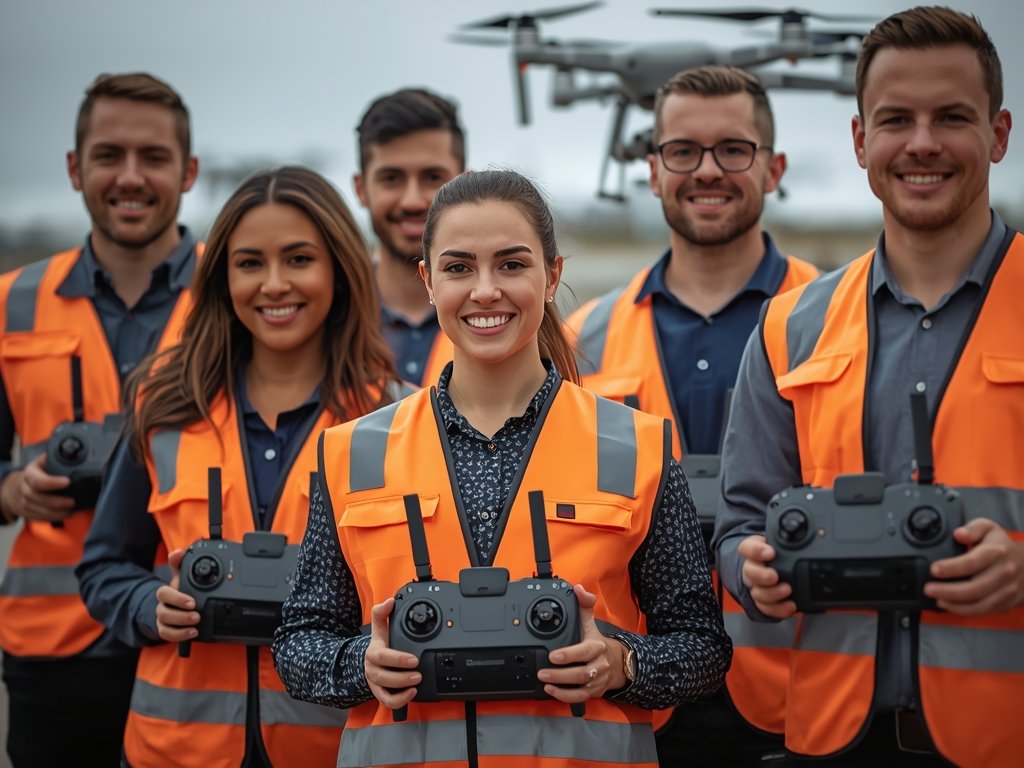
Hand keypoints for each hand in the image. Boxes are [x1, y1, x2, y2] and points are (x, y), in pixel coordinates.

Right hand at [0, 454, 73, 522]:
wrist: (15, 488)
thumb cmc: (35, 474)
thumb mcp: (41, 462)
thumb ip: (52, 458)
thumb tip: (69, 450)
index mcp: (29, 473)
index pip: (38, 480)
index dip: (52, 482)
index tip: (68, 481)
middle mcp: (24, 488)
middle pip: (38, 498)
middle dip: (57, 501)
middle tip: (73, 501)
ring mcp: (24, 502)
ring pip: (39, 510)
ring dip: (57, 512)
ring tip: (72, 510)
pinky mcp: (27, 513)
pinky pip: (40, 518)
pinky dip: (54, 518)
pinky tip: (67, 514)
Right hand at [155, 549, 199, 642]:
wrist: (172, 607)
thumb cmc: (179, 590)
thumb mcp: (181, 577)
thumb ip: (180, 564)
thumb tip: (177, 552)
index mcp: (166, 593)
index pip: (164, 594)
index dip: (177, 598)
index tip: (192, 601)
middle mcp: (162, 607)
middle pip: (164, 612)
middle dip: (181, 615)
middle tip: (197, 614)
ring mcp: (163, 620)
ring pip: (165, 625)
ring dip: (182, 625)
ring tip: (196, 624)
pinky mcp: (166, 631)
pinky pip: (168, 636)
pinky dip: (180, 635)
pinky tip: (193, 633)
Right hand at [365, 597, 420, 711]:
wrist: (369, 661)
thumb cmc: (379, 644)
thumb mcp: (379, 628)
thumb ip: (382, 613)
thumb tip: (389, 601)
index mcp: (373, 652)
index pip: (382, 657)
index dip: (397, 659)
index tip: (413, 659)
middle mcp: (373, 669)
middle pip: (383, 677)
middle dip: (402, 677)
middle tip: (418, 674)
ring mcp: (376, 683)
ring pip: (385, 691)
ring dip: (401, 690)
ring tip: (417, 683)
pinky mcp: (380, 694)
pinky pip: (388, 702)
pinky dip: (400, 701)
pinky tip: (412, 694)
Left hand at [539, 584, 620, 702]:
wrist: (618, 663)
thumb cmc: (597, 642)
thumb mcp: (591, 622)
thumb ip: (583, 605)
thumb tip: (577, 588)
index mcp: (597, 646)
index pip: (584, 651)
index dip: (569, 655)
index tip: (553, 655)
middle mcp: (599, 665)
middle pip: (581, 673)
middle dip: (561, 674)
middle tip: (542, 671)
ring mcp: (597, 680)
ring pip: (581, 687)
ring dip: (561, 686)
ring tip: (545, 681)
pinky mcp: (593, 692)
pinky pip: (580, 698)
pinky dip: (565, 697)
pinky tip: (551, 691)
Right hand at [738, 534, 795, 618]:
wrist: (765, 566)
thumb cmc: (773, 552)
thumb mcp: (776, 540)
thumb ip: (785, 537)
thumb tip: (801, 530)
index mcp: (753, 551)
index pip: (747, 548)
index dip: (756, 551)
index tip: (770, 552)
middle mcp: (752, 569)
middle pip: (750, 574)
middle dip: (762, 576)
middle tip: (775, 575)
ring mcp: (756, 587)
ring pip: (758, 593)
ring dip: (772, 594)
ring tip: (788, 590)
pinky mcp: (763, 602)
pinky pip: (767, 609)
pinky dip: (778, 609)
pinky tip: (791, 606)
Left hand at [924, 518, 1023, 614]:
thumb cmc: (1001, 546)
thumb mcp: (988, 528)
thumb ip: (973, 528)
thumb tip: (959, 534)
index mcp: (997, 552)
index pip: (972, 562)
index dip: (951, 567)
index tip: (933, 569)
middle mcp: (1004, 573)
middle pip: (975, 588)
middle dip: (948, 591)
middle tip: (928, 589)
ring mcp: (1007, 590)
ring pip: (980, 603)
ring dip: (955, 604)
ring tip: (937, 599)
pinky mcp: (1006, 603)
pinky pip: (984, 610)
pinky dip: (965, 610)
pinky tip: (950, 605)